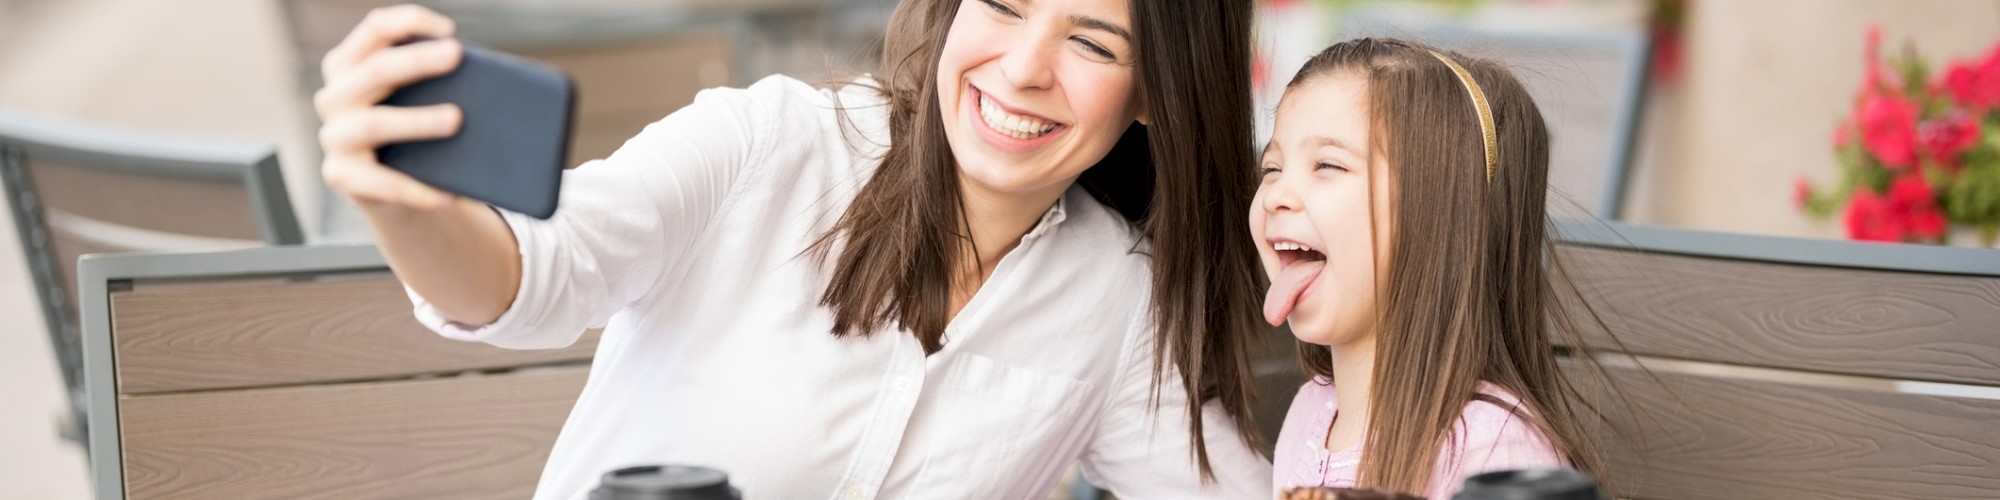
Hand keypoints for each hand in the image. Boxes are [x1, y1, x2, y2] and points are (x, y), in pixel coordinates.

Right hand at [314, 4, 463, 211]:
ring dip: (416, 120)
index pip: (375, 28)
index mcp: (350, 65)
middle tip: (456, 55)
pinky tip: (449, 195)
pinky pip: (380, 183)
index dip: (410, 21)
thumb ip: (435, 84)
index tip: (450, 30)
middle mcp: (334, 96)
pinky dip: (416, 190)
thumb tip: (484, 81)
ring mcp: (333, 136)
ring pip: (373, 123)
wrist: (397, 193)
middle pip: (374, 70)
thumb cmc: (415, 133)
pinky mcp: (340, 176)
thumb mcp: (420, 101)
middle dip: (417, 61)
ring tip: (456, 119)